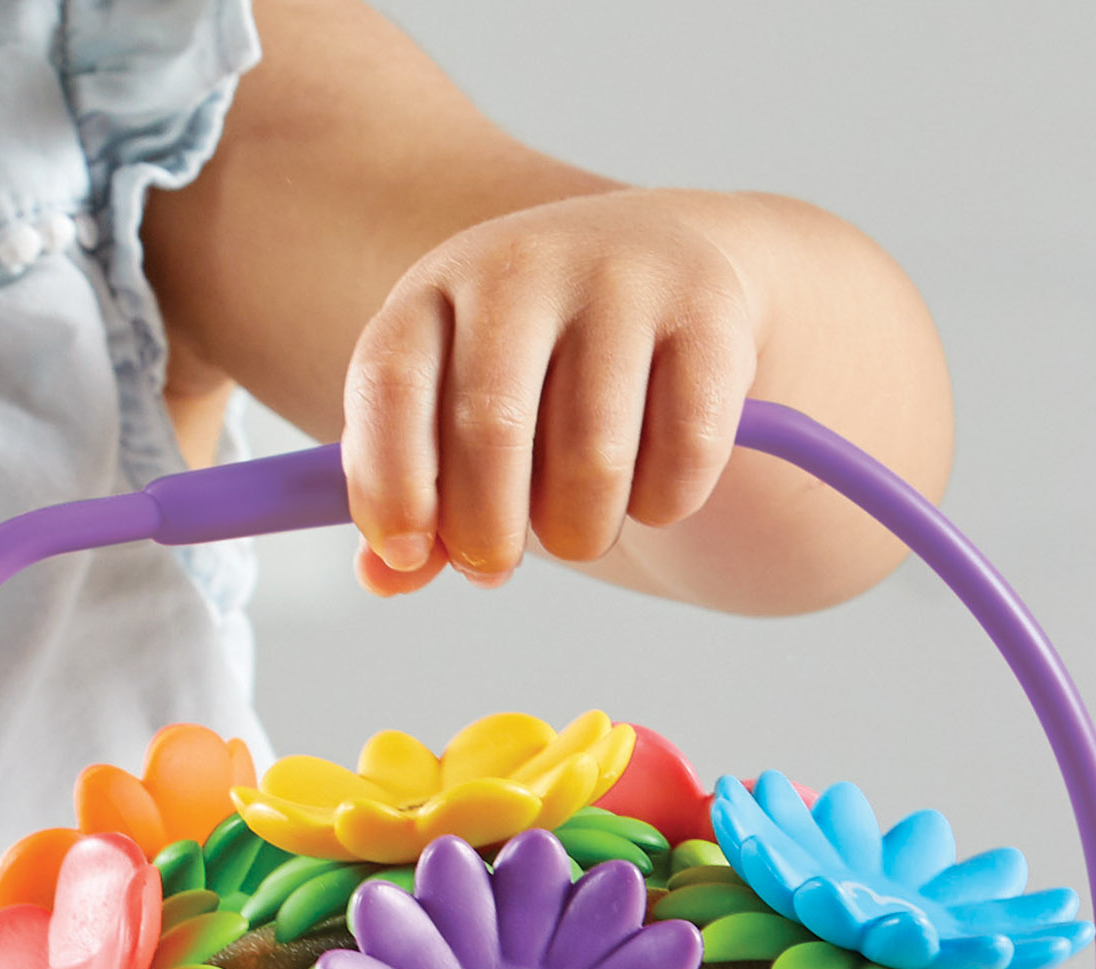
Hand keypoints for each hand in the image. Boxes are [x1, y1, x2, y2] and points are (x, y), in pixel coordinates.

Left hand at [342, 190, 761, 597]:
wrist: (671, 276)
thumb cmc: (541, 375)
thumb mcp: (457, 418)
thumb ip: (414, 500)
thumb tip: (386, 578)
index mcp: (437, 288)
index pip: (391, 383)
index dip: (392, 485)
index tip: (412, 556)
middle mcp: (525, 264)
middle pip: (493, 430)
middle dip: (489, 533)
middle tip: (496, 567)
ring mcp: (622, 279)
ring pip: (595, 461)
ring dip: (582, 531)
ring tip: (580, 521)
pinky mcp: (709, 311)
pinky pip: (684, 456)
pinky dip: (664, 504)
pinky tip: (651, 484)